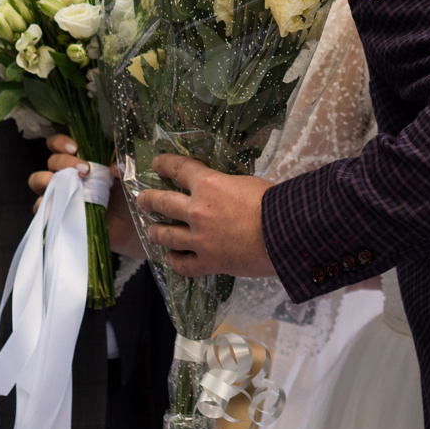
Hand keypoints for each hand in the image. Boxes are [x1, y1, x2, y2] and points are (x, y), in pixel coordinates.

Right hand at [27, 138, 143, 257]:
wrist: (128, 228)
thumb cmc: (126, 198)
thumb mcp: (127, 179)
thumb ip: (123, 167)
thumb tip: (113, 165)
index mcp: (80, 162)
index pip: (59, 145)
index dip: (60, 142)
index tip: (75, 147)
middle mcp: (66, 175)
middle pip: (51, 161)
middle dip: (64, 161)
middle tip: (85, 169)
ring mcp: (60, 194)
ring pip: (38, 180)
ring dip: (45, 178)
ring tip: (66, 183)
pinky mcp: (57, 214)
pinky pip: (40, 207)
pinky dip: (44, 203)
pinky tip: (60, 204)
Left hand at [135, 155, 275, 277]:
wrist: (286, 233)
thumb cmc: (276, 203)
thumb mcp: (248, 183)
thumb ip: (228, 187)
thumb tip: (224, 191)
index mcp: (209, 184)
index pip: (180, 168)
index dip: (164, 164)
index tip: (156, 164)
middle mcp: (197, 211)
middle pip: (163, 203)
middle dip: (149, 200)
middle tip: (143, 200)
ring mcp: (200, 239)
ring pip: (166, 235)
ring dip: (155, 232)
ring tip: (151, 231)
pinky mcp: (209, 262)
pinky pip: (183, 264)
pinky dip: (175, 261)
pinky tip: (171, 258)